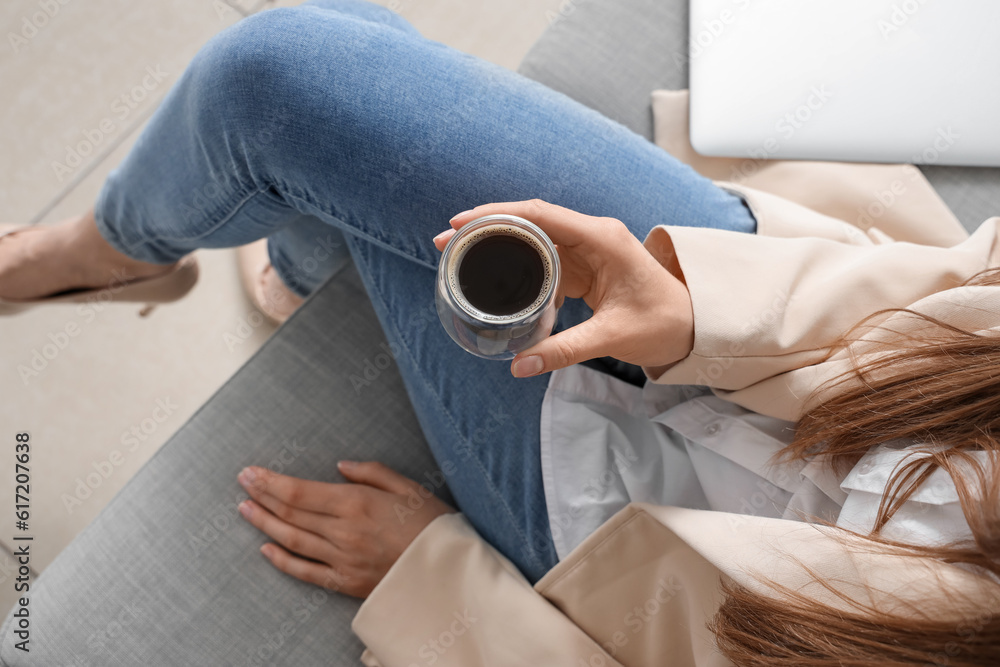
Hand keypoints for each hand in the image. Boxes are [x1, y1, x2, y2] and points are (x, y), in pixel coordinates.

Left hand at [237, 461, 455, 597]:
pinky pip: (305, 572)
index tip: (252, 472)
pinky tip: (266, 549)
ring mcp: (341, 559)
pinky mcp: (346, 583)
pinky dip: (282, 560)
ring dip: (264, 524)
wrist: (451, 574)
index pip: (300, 492)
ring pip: (292, 540)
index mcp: (357, 503)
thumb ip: (372, 473)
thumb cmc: (434, 526)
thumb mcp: (409, 487)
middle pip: (291, 513)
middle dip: (262, 496)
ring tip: (245, 509)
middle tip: (242, 483)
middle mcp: (343, 531)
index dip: (271, 482)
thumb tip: (341, 467)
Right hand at [434, 200, 693, 376]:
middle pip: (529, 221)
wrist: (694, 326)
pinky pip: (543, 258)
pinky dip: (516, 263)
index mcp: (601, 238)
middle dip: (486, 228)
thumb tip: (520, 366)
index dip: (496, 215)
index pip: (539, 215)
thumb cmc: (665, 323)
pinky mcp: (584, 267)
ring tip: (461, 256)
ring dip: (498, 244)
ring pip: (533, 238)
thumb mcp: (613, 336)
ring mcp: (588, 250)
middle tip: (447, 242)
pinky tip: (493, 275)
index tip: (461, 222)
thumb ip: (565, 350)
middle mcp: (592, 236)